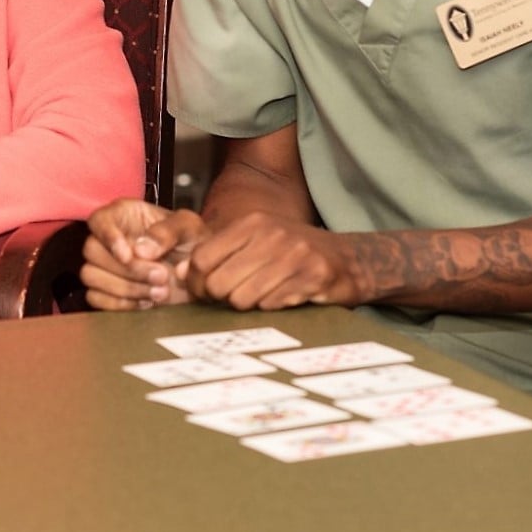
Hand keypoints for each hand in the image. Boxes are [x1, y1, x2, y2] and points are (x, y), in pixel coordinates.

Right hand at [80, 199, 205, 310]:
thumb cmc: (192, 242)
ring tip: (159, 292)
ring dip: (125, 288)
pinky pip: (96, 298)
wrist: (200, 273)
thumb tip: (141, 250)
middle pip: (91, 250)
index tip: (128, 255)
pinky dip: (121, 304)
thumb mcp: (189, 228)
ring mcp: (105, 266)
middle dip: (127, 269)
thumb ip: (167, 232)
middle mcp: (109, 238)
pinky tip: (147, 302)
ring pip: (90, 276)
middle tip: (161, 276)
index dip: (108, 238)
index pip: (98, 220)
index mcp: (123, 215)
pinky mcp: (107, 290)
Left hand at [187, 213, 360, 310]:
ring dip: (249, 305)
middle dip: (221, 299)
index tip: (203, 293)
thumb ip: (219, 253)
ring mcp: (292, 254)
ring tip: (263, 295)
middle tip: (234, 299)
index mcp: (250, 223)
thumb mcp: (255, 242)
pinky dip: (273, 308)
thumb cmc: (294, 253)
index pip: (200, 258)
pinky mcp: (312, 276)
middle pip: (217, 283)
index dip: (195, 283)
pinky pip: (270, 305)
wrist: (350, 260)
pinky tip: (284, 297)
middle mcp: (270, 234)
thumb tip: (180, 273)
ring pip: (241, 299)